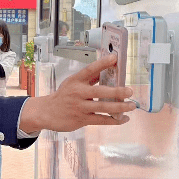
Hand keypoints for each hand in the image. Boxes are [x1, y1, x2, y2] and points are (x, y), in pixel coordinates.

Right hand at [18, 54, 135, 132]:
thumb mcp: (72, 83)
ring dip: (119, 107)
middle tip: (130, 91)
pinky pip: (101, 120)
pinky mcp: (81, 120)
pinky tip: (124, 118)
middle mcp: (77, 93)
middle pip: (99, 92)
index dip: (102, 63)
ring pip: (102, 108)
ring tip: (132, 106)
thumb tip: (108, 69)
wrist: (47, 112)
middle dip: (117, 91)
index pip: (90, 69)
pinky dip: (114, 120)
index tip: (115, 57)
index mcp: (75, 80)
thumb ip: (89, 78)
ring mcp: (80, 107)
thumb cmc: (64, 96)